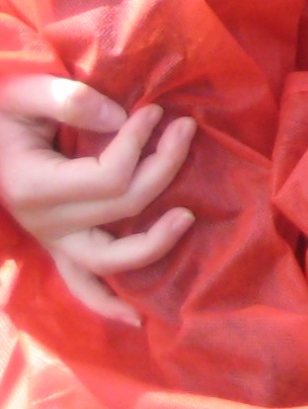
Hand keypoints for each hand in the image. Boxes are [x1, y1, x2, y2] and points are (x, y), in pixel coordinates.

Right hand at [0, 76, 195, 324]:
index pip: (108, 177)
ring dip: (154, 243)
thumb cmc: (2, 110)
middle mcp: (43, 221)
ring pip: (109, 260)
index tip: (155, 111)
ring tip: (188, 216)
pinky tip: (136, 317)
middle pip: (122, 206)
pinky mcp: (58, 246)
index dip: (140, 142)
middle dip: (164, 165)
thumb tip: (120, 117)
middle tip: (187, 127)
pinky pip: (82, 286)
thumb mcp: (25, 91)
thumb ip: (69, 100)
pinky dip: (107, 304)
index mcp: (34, 186)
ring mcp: (51, 240)